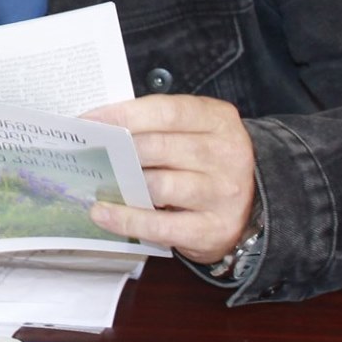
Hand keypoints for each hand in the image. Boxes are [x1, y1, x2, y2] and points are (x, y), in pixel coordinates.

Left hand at [81, 93, 256, 263]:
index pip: (167, 111)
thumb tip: (101, 128)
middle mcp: (226, 154)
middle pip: (158, 147)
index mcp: (218, 120)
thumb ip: (157, 126)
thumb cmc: (206, 162)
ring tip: (96, 183)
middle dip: (118, 151)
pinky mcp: (213, 229)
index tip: (89, 121)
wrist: (253, 206)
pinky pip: (161, 225)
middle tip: (88, 154)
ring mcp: (223, 194)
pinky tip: (101, 214)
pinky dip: (126, 220)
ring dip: (122, 185)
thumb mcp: (194, 132)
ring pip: (158, 185)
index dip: (124, 114)